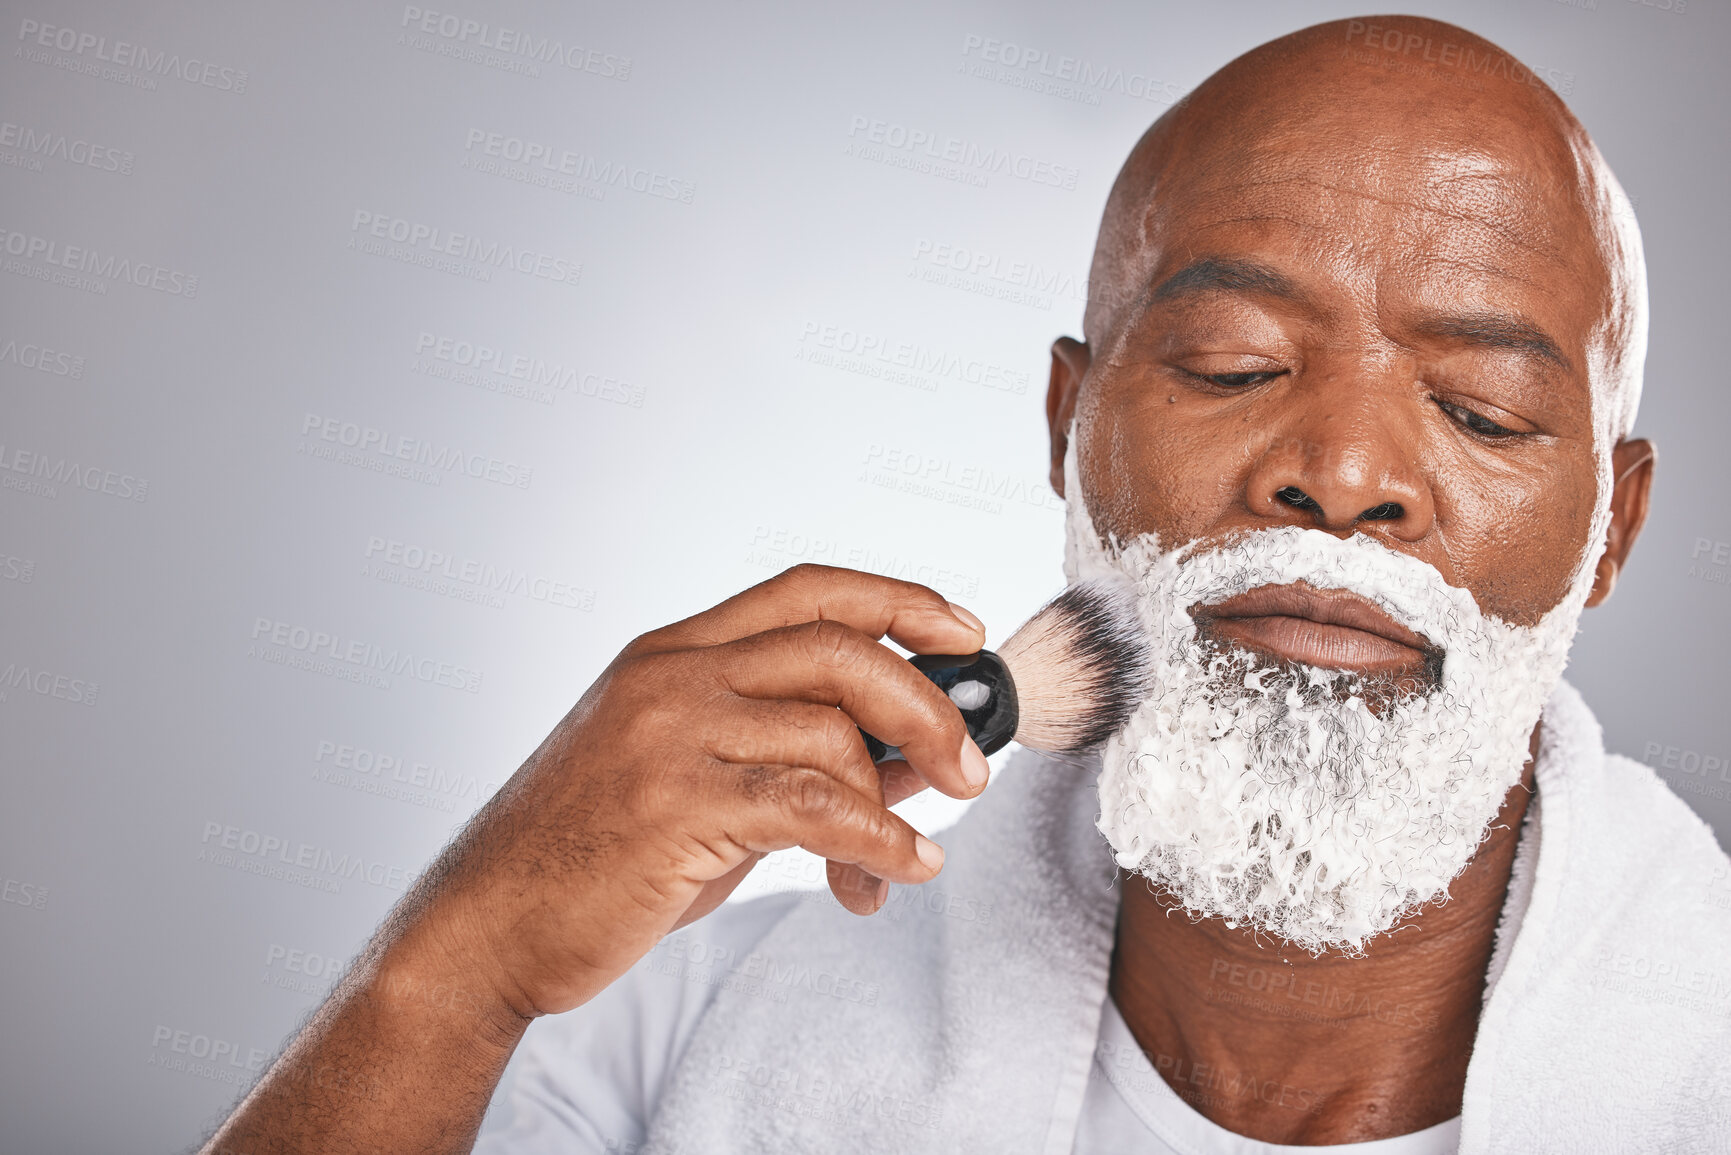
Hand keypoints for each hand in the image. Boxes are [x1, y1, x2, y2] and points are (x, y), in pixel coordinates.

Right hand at [400, 564, 989, 1019]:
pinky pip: (814, 808)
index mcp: (672, 653)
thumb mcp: (693, 783)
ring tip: (895, 864)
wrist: (484, 927)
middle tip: (969, 769)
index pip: (808, 591)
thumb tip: (909, 760)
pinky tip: (894, 874)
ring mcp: (667, 734)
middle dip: (926, 704)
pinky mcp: (674, 805)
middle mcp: (670, 675)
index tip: (963, 631)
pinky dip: (876, 841)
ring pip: (831, 734)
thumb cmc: (592, 859)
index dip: (898, 600)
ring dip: (889, 806)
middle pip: (839, 648)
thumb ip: (786, 758)